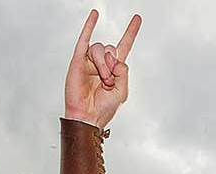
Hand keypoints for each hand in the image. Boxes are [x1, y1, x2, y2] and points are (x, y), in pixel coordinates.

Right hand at [63, 10, 140, 128]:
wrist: (87, 116)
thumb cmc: (104, 108)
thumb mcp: (122, 91)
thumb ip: (124, 72)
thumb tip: (114, 58)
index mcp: (115, 68)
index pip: (125, 45)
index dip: (131, 32)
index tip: (137, 18)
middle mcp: (102, 61)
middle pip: (112, 48)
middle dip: (112, 64)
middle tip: (108, 80)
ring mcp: (89, 60)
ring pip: (100, 49)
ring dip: (102, 64)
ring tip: (101, 79)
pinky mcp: (78, 61)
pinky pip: (84, 40)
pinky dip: (89, 26)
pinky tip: (96, 14)